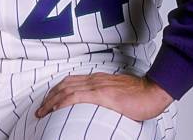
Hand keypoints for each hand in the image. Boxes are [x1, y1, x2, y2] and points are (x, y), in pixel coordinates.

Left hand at [35, 73, 172, 121]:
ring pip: (67, 89)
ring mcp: (97, 86)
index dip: (57, 90)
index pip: (71, 81)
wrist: (152, 91)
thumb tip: (98, 107)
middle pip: (65, 84)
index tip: (48, 100)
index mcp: (97, 80)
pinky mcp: (102, 94)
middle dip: (50, 96)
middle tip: (40, 108)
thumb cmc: (139, 94)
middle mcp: (94, 80)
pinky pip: (78, 96)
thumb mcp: (117, 93)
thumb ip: (105, 96)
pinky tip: (57, 108)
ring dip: (52, 100)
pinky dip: (64, 101)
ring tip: (43, 111)